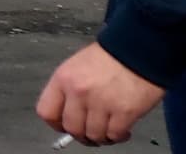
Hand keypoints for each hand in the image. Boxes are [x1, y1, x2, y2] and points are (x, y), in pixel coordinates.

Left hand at [38, 43, 163, 145]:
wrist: (139, 48)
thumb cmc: (110, 56)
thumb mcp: (77, 66)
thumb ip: (68, 89)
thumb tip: (67, 112)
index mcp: (63, 79)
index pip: (46, 111)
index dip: (56, 124)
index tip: (64, 127)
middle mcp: (79, 92)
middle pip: (71, 128)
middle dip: (81, 135)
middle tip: (90, 134)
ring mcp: (101, 103)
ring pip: (93, 135)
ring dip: (101, 138)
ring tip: (108, 131)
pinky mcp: (124, 112)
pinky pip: (114, 135)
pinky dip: (118, 137)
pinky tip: (122, 131)